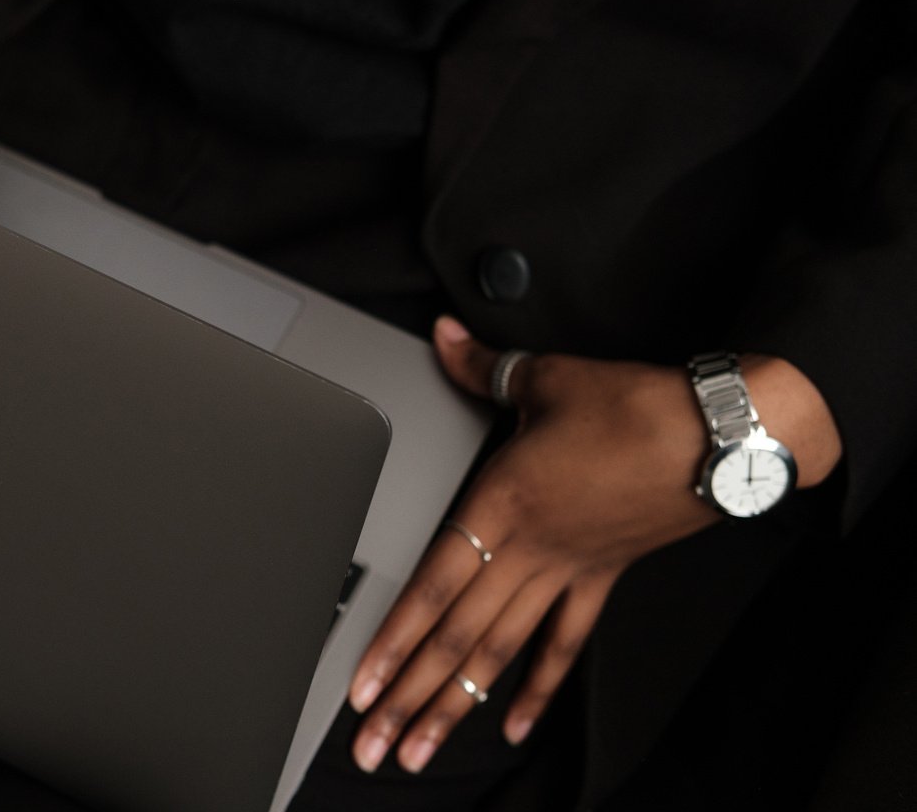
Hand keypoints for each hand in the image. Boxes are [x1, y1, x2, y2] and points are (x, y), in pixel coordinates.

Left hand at [345, 317, 841, 773]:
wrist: (724, 435)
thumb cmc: (639, 408)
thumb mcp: (548, 378)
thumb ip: (484, 366)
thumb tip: (446, 337)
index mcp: (504, 501)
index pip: (432, 586)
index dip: (392, 639)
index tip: (362, 684)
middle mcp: (529, 549)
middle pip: (457, 637)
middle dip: (410, 695)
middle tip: (374, 744)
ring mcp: (566, 571)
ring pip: (499, 651)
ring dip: (456, 704)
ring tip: (421, 749)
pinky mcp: (602, 578)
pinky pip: (564, 644)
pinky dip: (539, 687)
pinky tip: (513, 724)